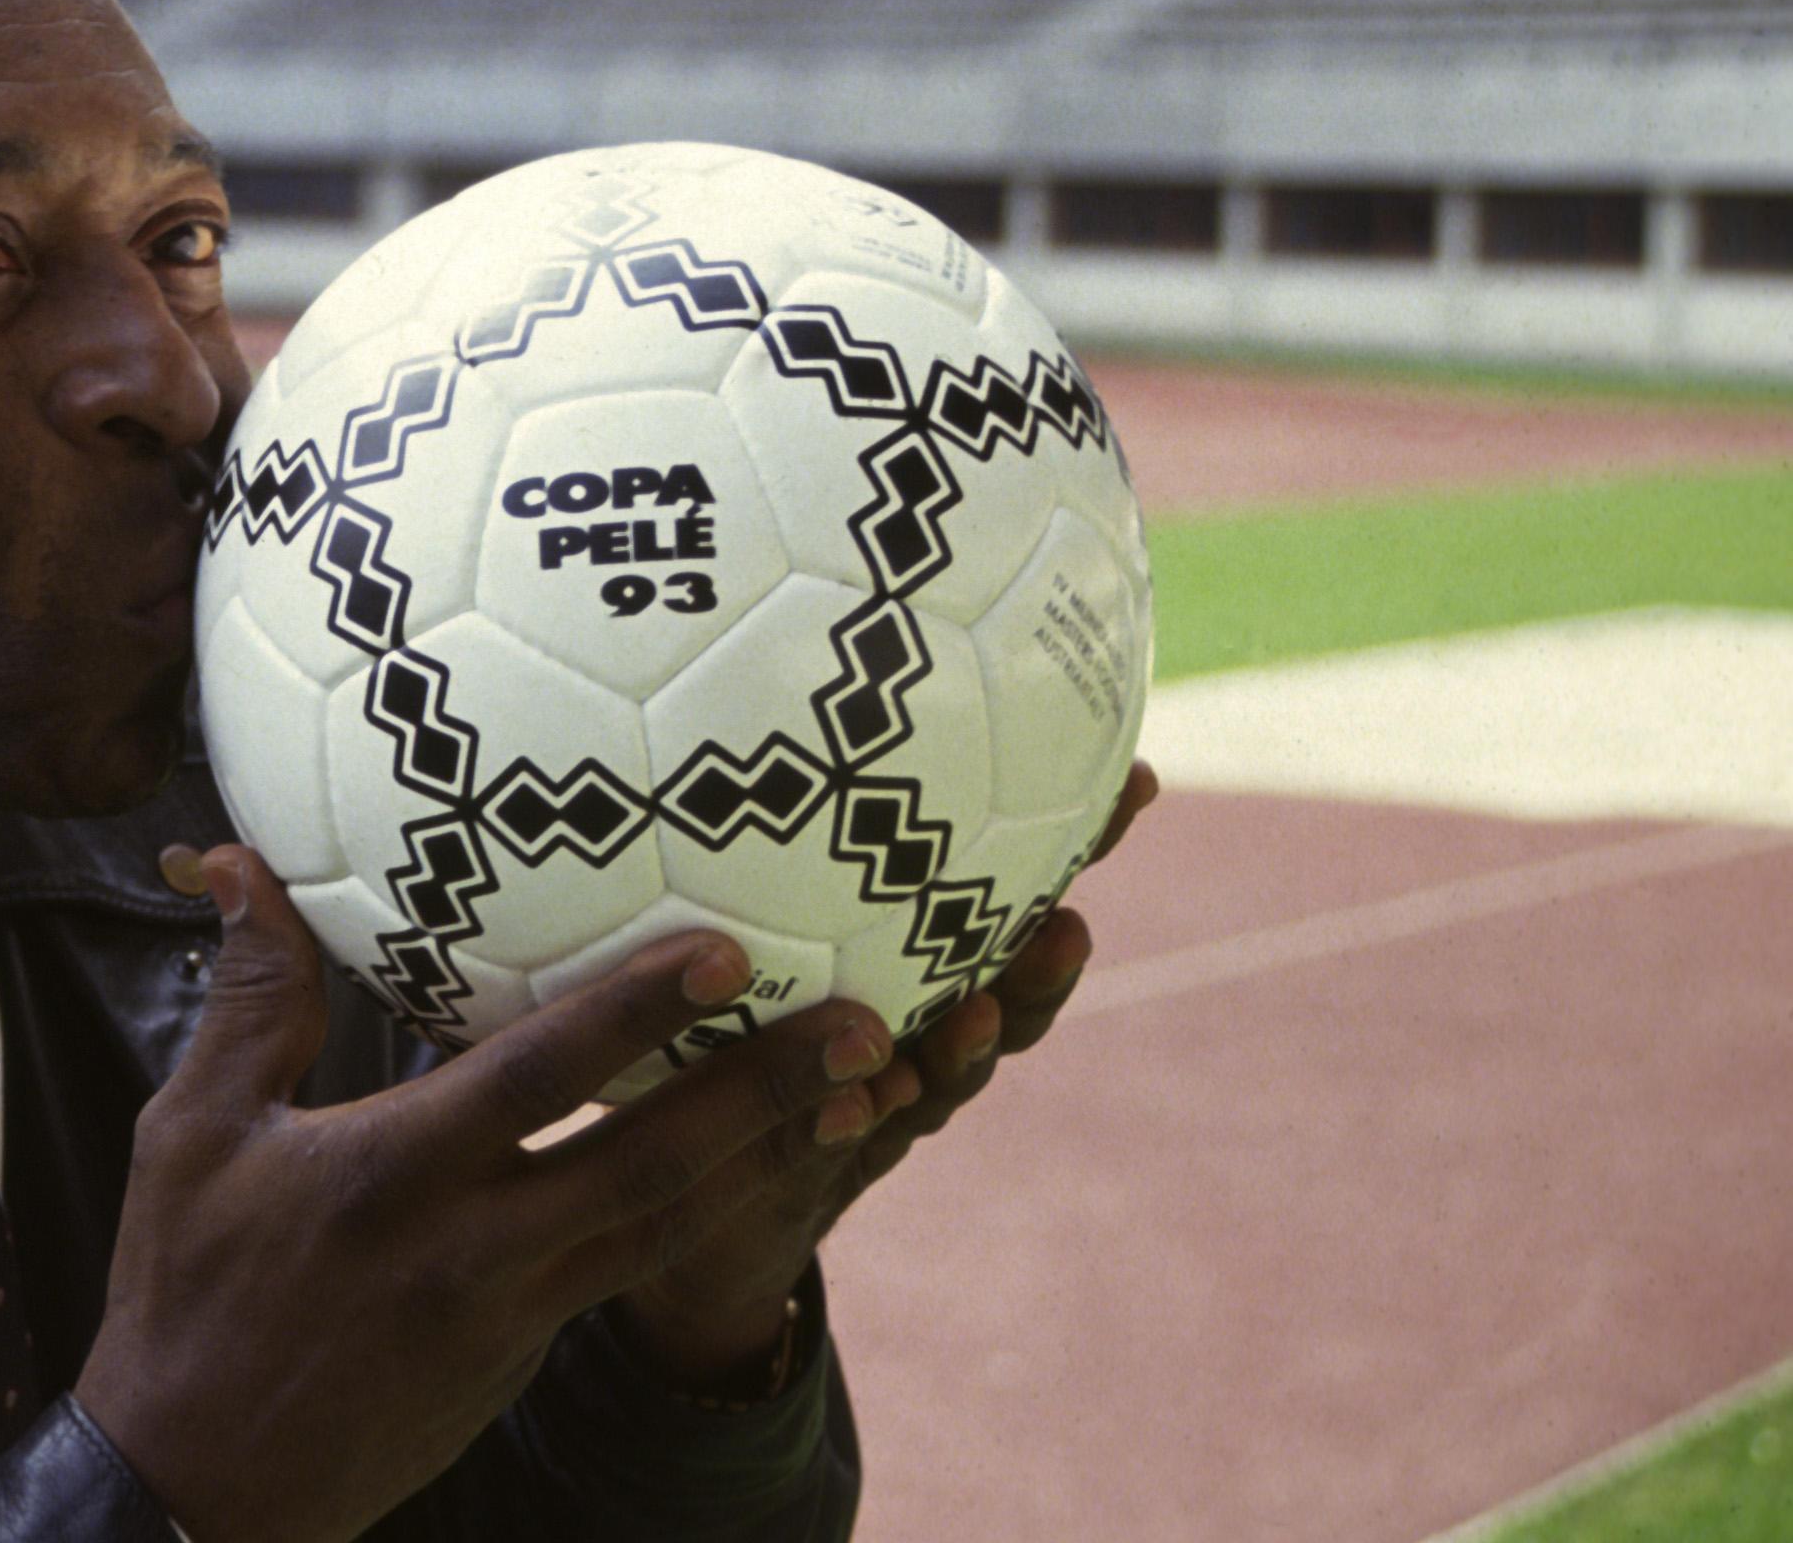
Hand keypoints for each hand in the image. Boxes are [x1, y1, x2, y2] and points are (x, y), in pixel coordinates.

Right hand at [72, 846, 898, 1542]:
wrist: (202, 1489)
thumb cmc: (186, 1294)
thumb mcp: (193, 1134)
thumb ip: (248, 996)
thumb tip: (238, 862)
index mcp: (394, 1177)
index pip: (540, 1079)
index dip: (640, 1013)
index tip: (730, 950)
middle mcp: (476, 1250)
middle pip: (655, 1166)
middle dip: (769, 1094)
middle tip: (869, 1028)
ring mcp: (514, 1318)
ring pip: (669, 1229)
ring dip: (770, 1162)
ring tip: (860, 1099)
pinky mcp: (523, 1359)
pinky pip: (630, 1270)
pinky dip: (705, 1217)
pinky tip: (751, 1171)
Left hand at [613, 759, 1165, 1388]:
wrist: (696, 1192)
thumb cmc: (726, 1029)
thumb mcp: (747, 917)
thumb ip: (778, 830)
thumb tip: (767, 640)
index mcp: (914, 967)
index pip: (1005, 901)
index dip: (1075, 848)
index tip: (1136, 782)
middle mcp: (916, 1036)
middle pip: (1005, 996)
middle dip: (1041, 964)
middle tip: (1067, 920)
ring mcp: (874, 1106)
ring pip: (940, 1077)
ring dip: (965, 1050)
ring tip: (976, 1015)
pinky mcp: (814, 1167)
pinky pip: (843, 1140)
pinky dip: (861, 1118)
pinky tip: (866, 1094)